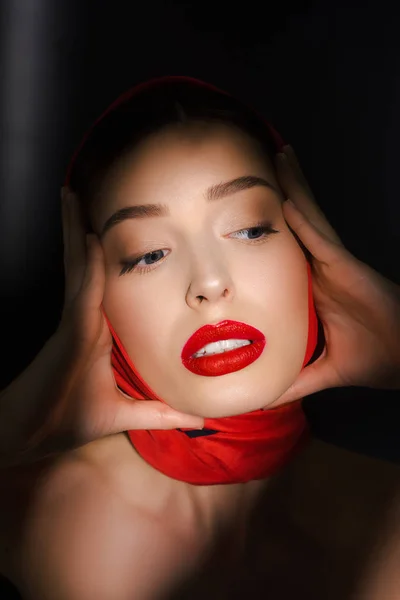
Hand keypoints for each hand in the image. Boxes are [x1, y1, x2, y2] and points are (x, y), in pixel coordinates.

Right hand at [4, 189, 203, 464]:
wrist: (33, 436)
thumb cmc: (68, 420)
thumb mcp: (126, 414)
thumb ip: (160, 413)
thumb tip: (196, 418)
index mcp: (98, 330)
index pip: (102, 282)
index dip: (102, 252)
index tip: (110, 224)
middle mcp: (85, 318)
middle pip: (86, 265)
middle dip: (84, 229)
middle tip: (81, 193)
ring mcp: (75, 321)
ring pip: (79, 267)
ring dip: (78, 231)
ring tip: (72, 195)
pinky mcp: (70, 331)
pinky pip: (81, 289)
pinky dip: (86, 262)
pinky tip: (90, 236)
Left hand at [268, 146, 399, 406]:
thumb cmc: (378, 357)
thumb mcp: (325, 370)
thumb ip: (296, 380)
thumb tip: (264, 398)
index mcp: (315, 287)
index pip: (288, 249)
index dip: (271, 225)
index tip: (246, 206)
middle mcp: (323, 269)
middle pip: (299, 222)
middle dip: (284, 190)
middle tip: (261, 162)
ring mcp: (336, 265)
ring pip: (310, 220)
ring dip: (294, 189)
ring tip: (278, 158)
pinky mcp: (348, 269)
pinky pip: (322, 241)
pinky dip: (304, 220)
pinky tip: (287, 200)